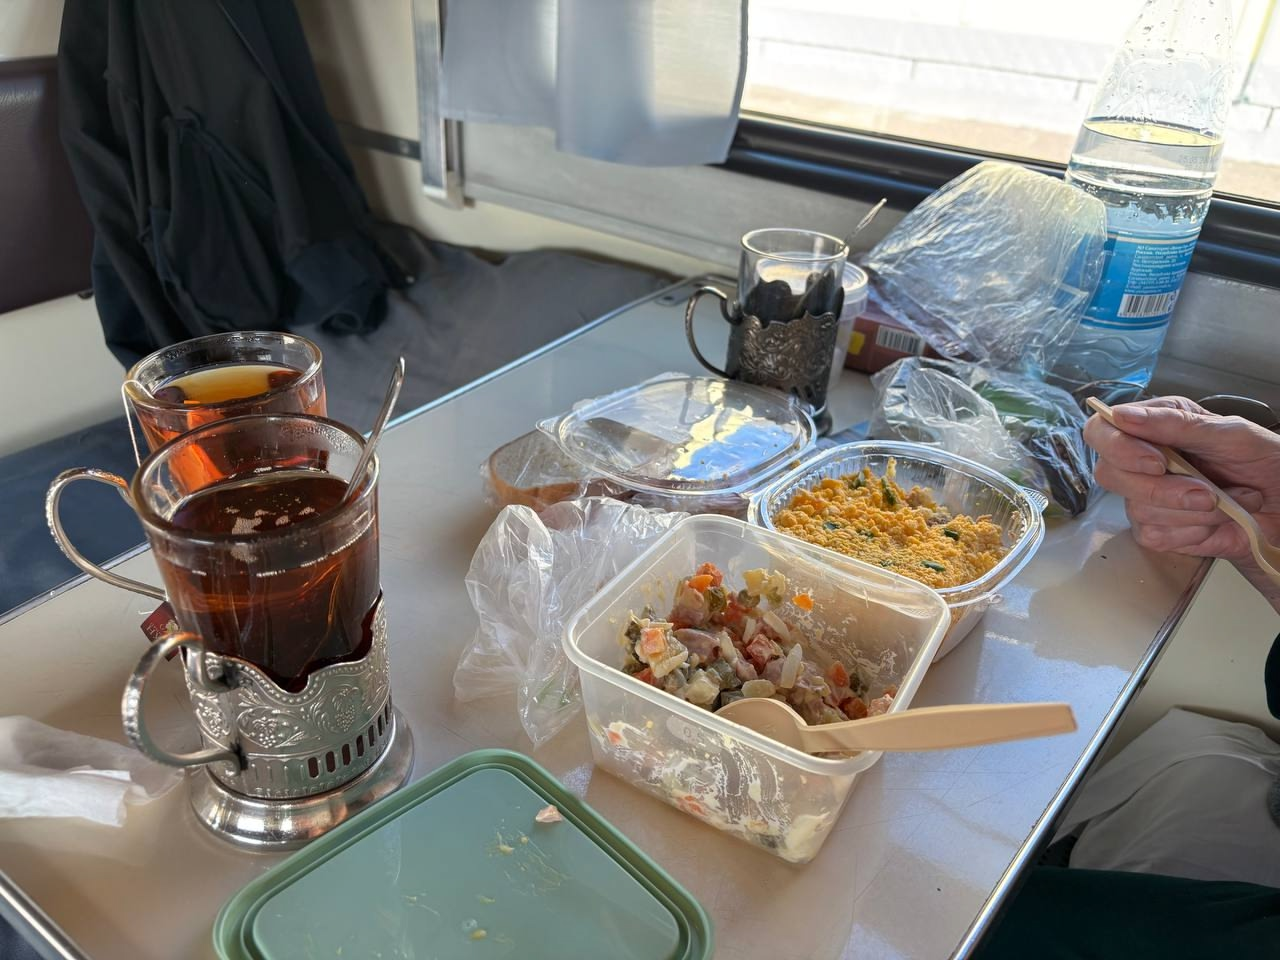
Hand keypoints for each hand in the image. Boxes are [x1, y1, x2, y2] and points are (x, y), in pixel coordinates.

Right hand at [1083, 396, 1279, 610]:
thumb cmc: (1265, 463)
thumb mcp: (1231, 434)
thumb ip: (1177, 424)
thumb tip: (1122, 416)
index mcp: (1154, 426)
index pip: (1102, 430)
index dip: (1119, 447)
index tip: (1156, 462)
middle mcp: (1141, 460)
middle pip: (1109, 474)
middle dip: (1160, 489)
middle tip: (1205, 492)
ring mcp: (1144, 497)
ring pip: (1138, 509)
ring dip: (1192, 512)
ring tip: (1227, 502)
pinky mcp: (1156, 530)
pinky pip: (1155, 535)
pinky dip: (1193, 531)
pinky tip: (1214, 522)